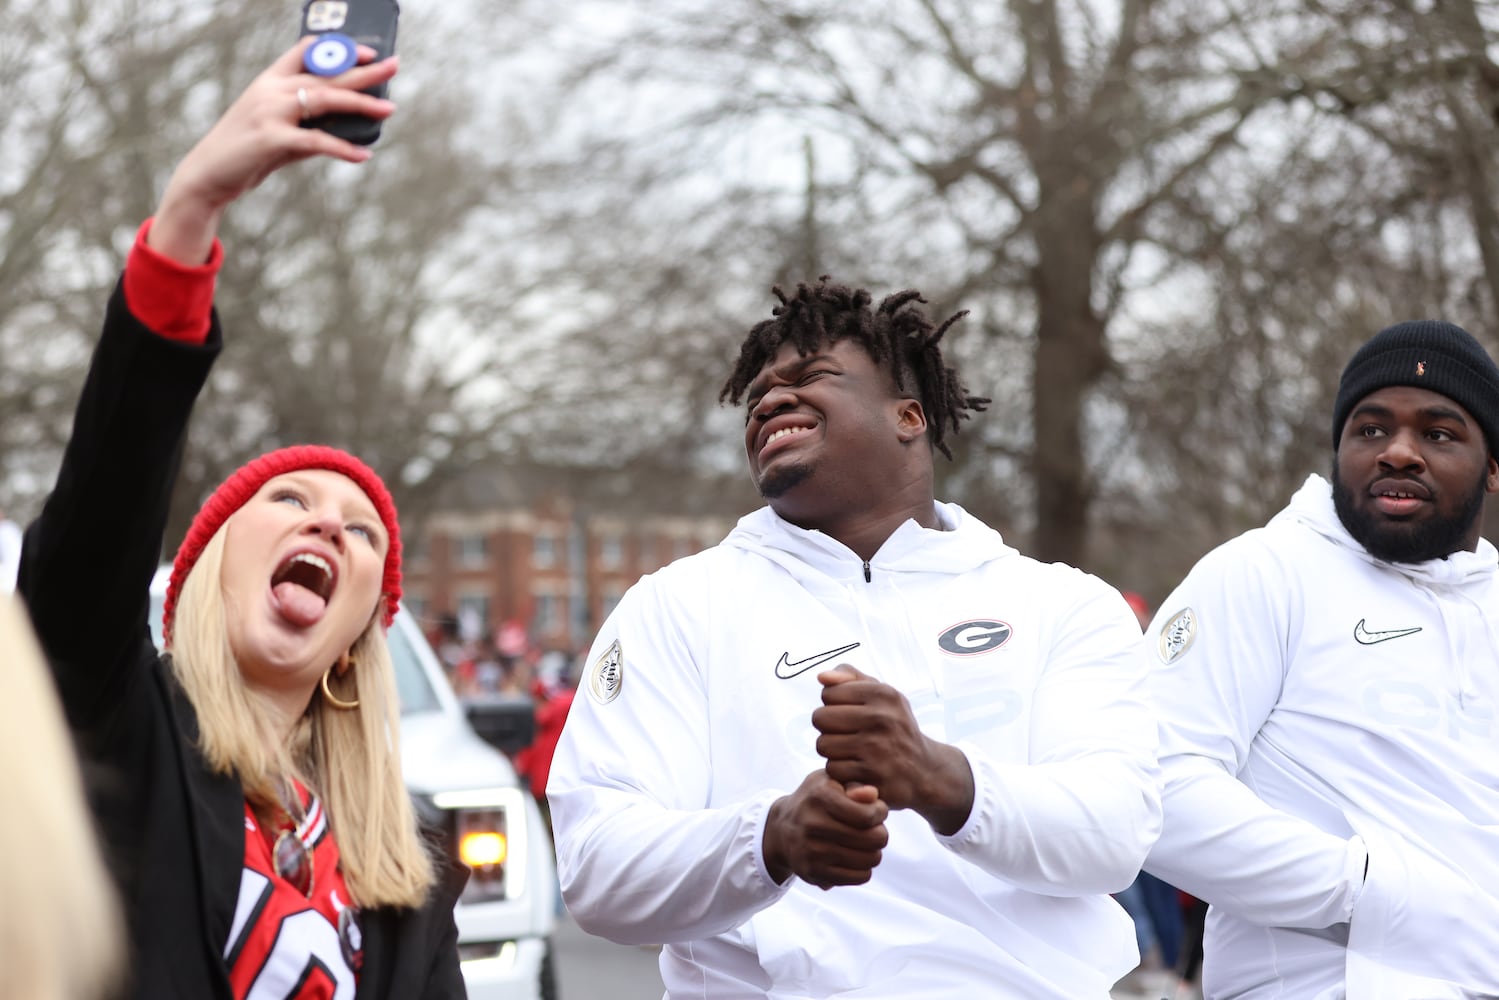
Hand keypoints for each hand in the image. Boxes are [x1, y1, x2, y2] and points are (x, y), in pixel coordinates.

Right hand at [149, 37, 398, 264]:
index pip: (305, 51)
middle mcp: (270, 90)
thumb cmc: (246, 152)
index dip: (337, 48)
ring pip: (325, 99)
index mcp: (269, 81)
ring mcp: (269, 111)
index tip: (367, 52)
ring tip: (389, 109)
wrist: (208, 175)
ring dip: (361, 104)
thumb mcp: (280, 132)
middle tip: (394, 66)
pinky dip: (342, 148)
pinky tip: (363, 155)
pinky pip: (317, 141)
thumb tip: (349, 127)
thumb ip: (310, 124)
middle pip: (325, 74)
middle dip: (363, 70)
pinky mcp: (271, 138)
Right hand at [762, 770, 887, 888]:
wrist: (781, 829)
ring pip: (870, 859)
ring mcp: (813, 851)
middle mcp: (814, 824)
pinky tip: (856, 857)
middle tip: (874, 829)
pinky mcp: (815, 872)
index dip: (880, 812)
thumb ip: (855, 785)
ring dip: (874, 851)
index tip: (877, 810)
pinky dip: (864, 868)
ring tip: (865, 843)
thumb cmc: (815, 800)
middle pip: (873, 839)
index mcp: (820, 796)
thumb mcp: (831, 781)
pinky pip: (860, 877)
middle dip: (880, 833)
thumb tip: (873, 795)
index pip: (868, 814)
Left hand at [814, 665, 974, 834]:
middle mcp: (882, 718)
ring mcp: (877, 748)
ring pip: (823, 745)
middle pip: (820, 718)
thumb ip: (850, 677)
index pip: (828, 694)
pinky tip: (856, 767)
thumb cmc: (895, 726)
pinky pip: (833, 769)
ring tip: (851, 750)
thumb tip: (822, 677)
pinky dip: (841, 771)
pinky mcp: (872, 776)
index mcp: (883, 693)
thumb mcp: (882, 694)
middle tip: (846, 734)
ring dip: (832, 751)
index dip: (833, 705)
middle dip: (828, 728)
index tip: (850, 714)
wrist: (924, 770)